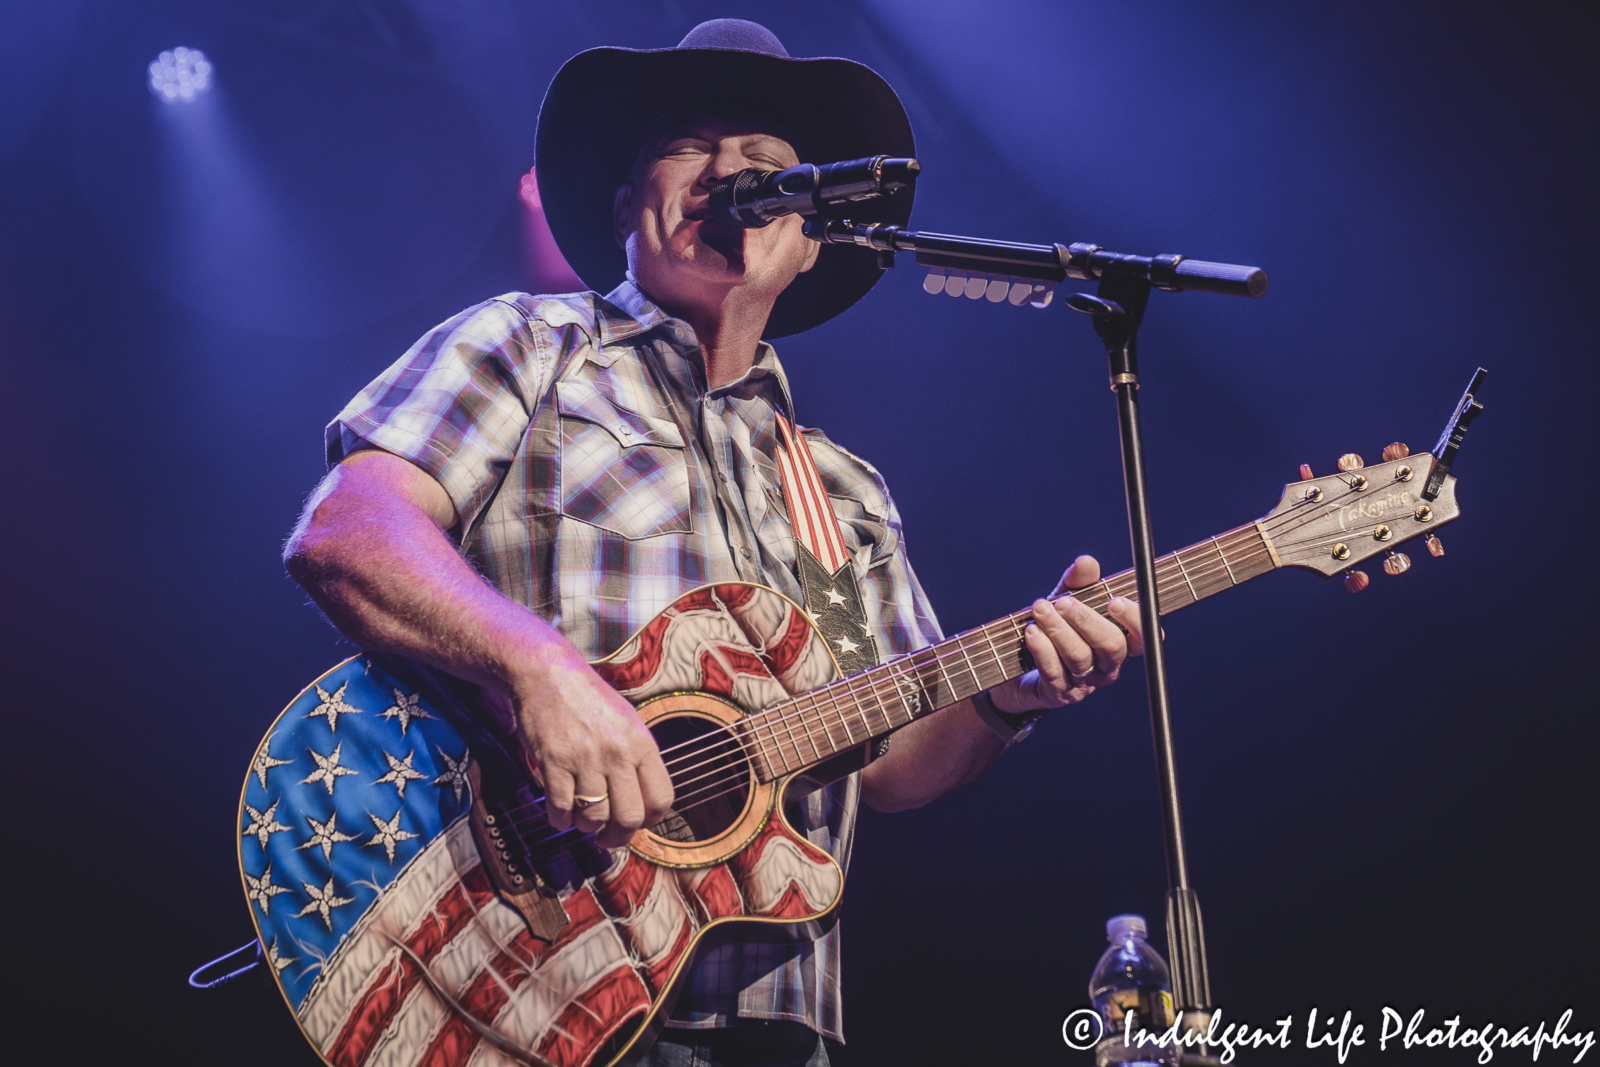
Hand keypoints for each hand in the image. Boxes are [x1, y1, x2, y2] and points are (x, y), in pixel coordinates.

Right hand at [509, 646, 673, 848]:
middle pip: (629, 817)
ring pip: (594, 818)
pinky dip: (560, 820)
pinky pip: (561, 810)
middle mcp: (618, 752)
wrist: (547, 675)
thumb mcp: (628, 721)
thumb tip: (643, 802)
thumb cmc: (588, 699)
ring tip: (581, 818)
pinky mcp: (554, 762)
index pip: (661, 799)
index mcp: (642, 743)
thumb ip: (638, 758)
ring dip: (586, 827)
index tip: (636, 823)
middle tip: (607, 837)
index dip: (650, 820)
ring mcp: (585, 758)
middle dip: (618, 837)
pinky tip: (560, 813)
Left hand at [990, 555, 1144, 714]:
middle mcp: (1108, 666)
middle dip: (1087, 621)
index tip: (1114, 601)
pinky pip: (1054, 673)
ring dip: (1058, 630)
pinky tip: (1032, 633)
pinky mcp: (1059, 693)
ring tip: (1040, 610)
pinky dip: (1043, 650)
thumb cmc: (1055, 633)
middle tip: (1063, 603)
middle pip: (1111, 646)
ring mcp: (1085, 683)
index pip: (1145, 636)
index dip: (1135, 620)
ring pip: (1079, 658)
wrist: (1021, 670)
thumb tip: (1087, 563)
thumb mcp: (1066, 603)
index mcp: (1121, 643)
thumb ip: (1078, 583)